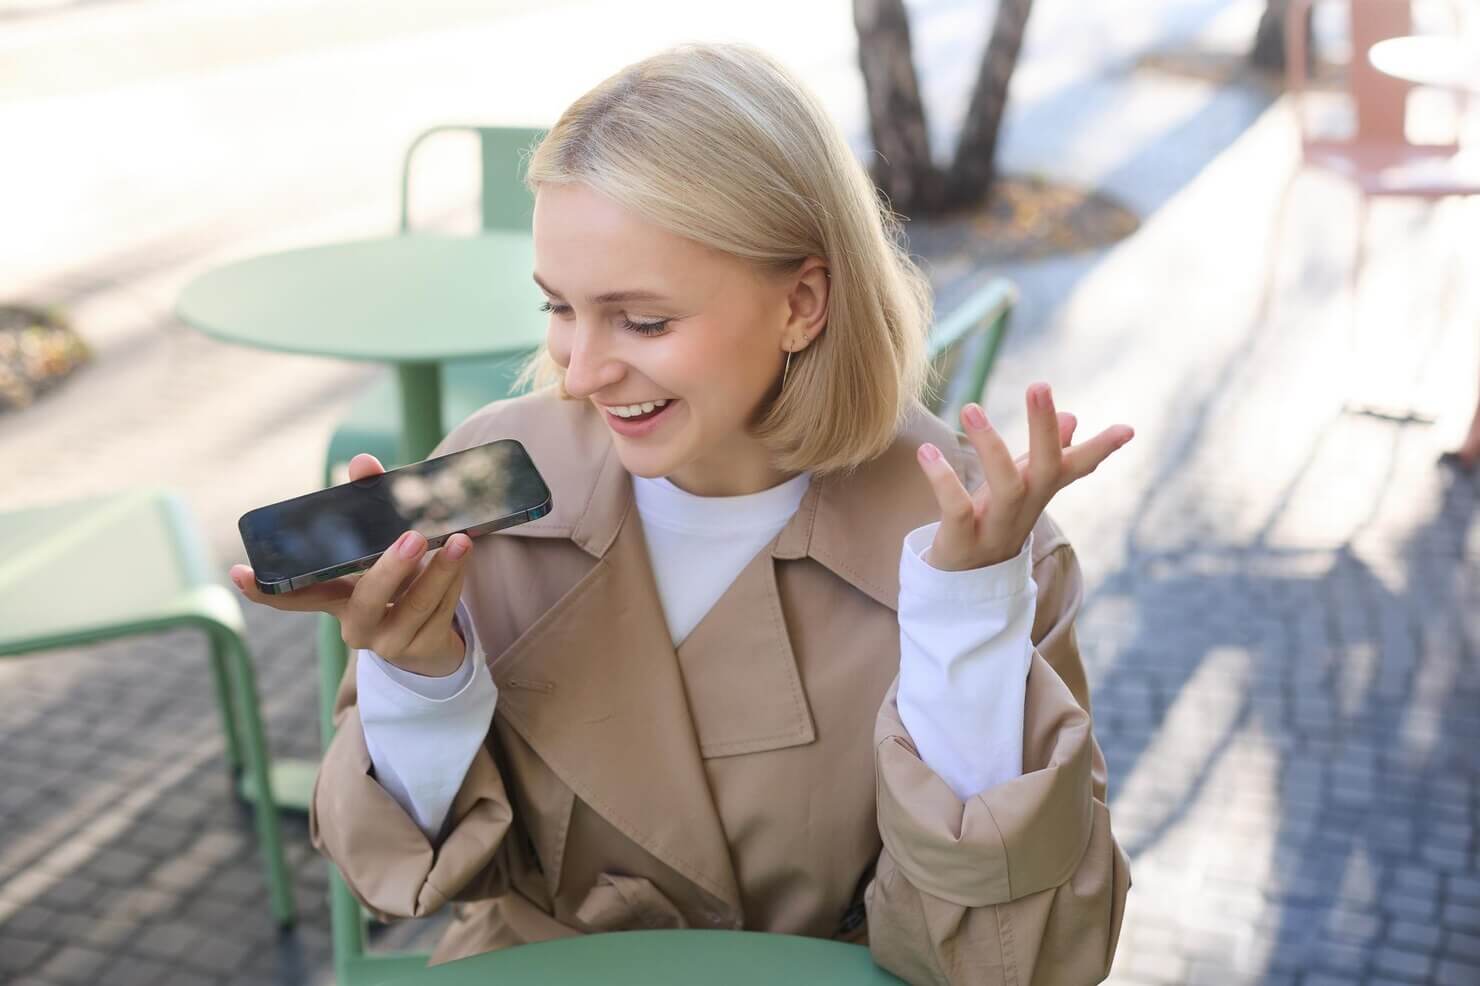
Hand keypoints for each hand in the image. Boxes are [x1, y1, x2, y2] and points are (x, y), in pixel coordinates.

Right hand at [229, 453, 473, 675]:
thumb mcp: (380, 545)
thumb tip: (362, 462)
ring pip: (415, 606)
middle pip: (365, 600)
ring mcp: (388, 642)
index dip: (264, 588)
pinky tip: (464, 555)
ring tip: (460, 540)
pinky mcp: (422, 649)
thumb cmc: (397, 582)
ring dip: (440, 571)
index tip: (239, 571)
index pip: (291, 598)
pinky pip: (442, 611)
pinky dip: (455, 580)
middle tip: (411, 536)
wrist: (430, 640)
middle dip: (390, 568)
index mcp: (335, 598)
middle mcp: (354, 624)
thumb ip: (370, 503)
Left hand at [916, 383, 1132, 570]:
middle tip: (1039, 385)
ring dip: (991, 446)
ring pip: (1006, 487)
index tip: (1129, 429)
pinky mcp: (962, 543)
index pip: (1075, 468)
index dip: (1101, 450)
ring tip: (971, 406)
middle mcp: (1024, 510)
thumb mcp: (1020, 488)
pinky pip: (957, 509)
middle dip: (1044, 428)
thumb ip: (1044, 455)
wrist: (961, 585)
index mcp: (1038, 494)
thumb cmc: (992, 522)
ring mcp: (995, 529)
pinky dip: (943, 480)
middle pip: (1045, 469)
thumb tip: (1073, 418)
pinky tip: (927, 452)